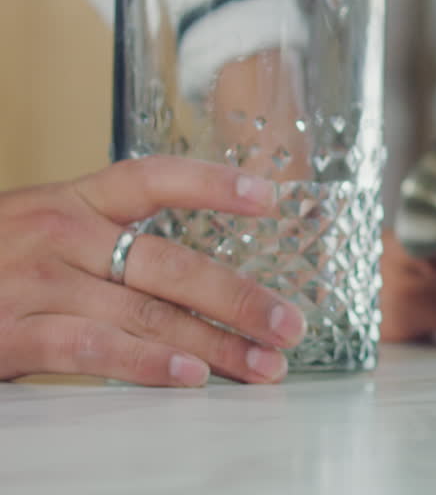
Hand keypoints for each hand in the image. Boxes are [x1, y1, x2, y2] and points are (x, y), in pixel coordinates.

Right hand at [0, 157, 306, 386]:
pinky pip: (92, 349)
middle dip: (240, 298)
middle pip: (169, 261)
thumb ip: (109, 243)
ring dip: (215, 343)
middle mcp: (57, 233)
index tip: (272, 199)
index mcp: (72, 200)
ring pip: (145, 312)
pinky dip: (145, 364)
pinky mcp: (10, 332)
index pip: (153, 177)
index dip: (214, 184)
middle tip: (290, 324)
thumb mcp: (42, 233)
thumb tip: (198, 278)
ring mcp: (33, 282)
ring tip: (262, 364)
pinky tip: (188, 375)